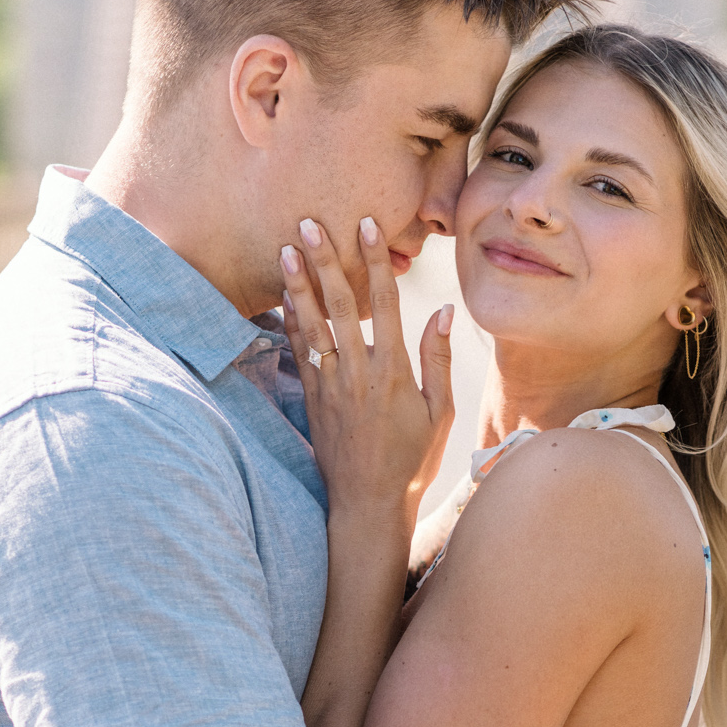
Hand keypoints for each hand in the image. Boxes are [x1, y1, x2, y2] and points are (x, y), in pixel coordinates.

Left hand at [281, 216, 453, 522]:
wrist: (367, 504)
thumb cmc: (412, 460)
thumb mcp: (439, 412)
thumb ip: (438, 359)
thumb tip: (444, 310)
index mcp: (394, 370)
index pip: (384, 303)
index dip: (374, 261)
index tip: (367, 226)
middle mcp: (358, 371)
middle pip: (340, 304)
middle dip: (325, 259)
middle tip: (309, 222)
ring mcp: (330, 385)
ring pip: (311, 324)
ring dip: (298, 284)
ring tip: (285, 249)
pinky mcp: (312, 398)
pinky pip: (298, 351)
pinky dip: (290, 321)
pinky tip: (283, 296)